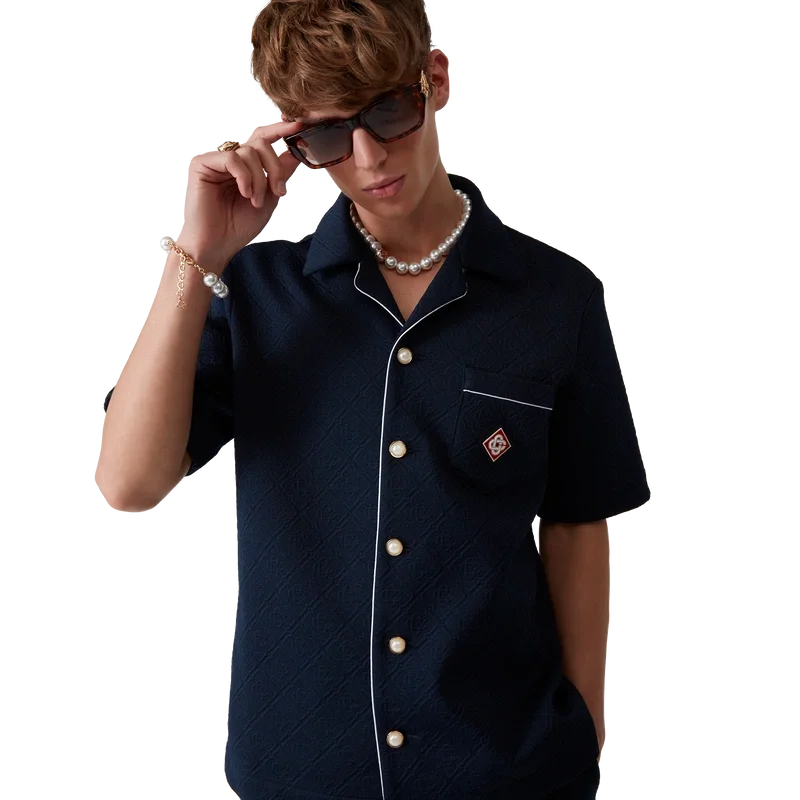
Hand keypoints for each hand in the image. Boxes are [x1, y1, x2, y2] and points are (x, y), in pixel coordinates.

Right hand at [175, 118, 304, 268]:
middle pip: (260, 142)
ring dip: (259, 179)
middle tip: (278, 190)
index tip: (300, 124)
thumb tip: (296, 151)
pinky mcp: (200, 164)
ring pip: (248, 151)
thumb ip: (280, 174)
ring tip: (255, 200)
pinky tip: (244, 193)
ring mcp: (214, 160)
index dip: (280, 129)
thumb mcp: (268, 198)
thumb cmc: (237, 227)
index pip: (262, 139)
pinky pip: (232, 158)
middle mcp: (229, 159)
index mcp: (244, 165)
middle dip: (275, 166)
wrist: (216, 246)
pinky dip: (244, 177)